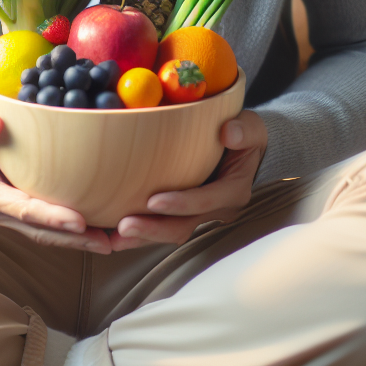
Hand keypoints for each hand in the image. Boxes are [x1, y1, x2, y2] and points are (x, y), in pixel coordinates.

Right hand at [0, 109, 111, 252]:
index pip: (22, 209)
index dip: (50, 217)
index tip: (79, 221)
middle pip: (38, 230)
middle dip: (72, 239)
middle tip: (107, 241)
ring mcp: (9, 216)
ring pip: (45, 233)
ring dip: (77, 240)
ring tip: (111, 241)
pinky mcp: (21, 214)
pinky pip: (47, 225)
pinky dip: (72, 231)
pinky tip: (99, 228)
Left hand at [109, 109, 267, 250]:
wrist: (247, 149)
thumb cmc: (246, 135)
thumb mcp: (252, 128)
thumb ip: (244, 130)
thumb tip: (228, 133)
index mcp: (234, 190)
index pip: (206, 200)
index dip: (181, 203)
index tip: (153, 201)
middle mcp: (218, 209)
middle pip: (184, 226)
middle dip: (154, 229)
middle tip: (124, 226)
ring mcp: (201, 214)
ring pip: (171, 231)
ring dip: (143, 236)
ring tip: (114, 237)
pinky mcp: (186, 212)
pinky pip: (163, 225)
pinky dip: (142, 231)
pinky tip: (115, 232)